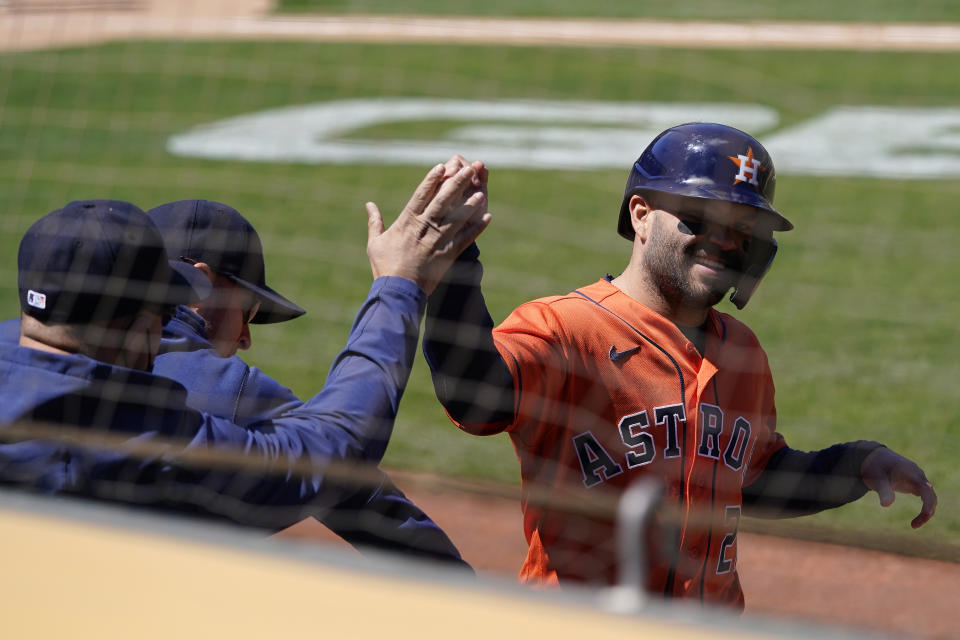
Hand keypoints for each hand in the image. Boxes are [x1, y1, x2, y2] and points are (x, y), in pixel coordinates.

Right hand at [365, 163, 490, 293]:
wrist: (398, 291)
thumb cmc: (385, 267)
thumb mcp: (375, 242)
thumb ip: (375, 222)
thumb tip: (369, 204)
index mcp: (407, 221)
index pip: (421, 194)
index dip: (432, 179)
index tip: (441, 166)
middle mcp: (425, 227)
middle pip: (443, 200)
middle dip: (456, 183)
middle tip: (468, 169)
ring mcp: (438, 240)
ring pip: (457, 217)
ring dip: (470, 204)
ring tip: (481, 192)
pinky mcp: (448, 254)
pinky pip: (466, 238)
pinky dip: (477, 228)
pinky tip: (487, 218)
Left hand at [860, 447, 936, 528]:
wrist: (873, 457)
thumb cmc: (874, 468)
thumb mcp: (876, 480)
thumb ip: (883, 491)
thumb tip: (886, 505)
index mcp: (910, 472)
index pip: (926, 490)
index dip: (927, 505)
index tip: (923, 517)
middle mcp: (917, 475)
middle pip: (931, 494)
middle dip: (927, 511)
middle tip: (914, 526)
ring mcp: (917, 478)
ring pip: (929, 495)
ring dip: (926, 510)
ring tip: (914, 524)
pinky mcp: (914, 482)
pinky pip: (925, 495)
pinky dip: (924, 506)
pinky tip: (917, 517)